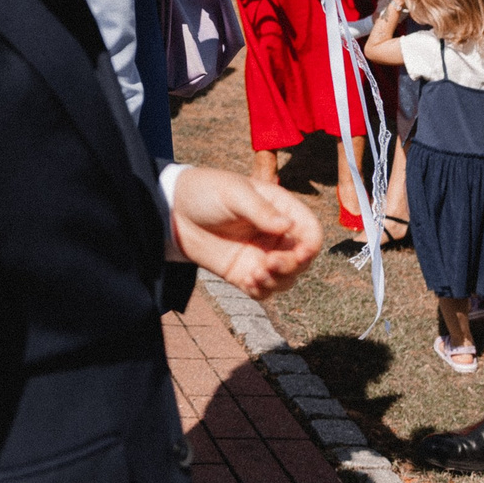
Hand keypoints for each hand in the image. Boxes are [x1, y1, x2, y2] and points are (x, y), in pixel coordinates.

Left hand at [170, 166, 321, 295]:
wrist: (173, 209)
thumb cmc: (206, 191)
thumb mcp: (234, 194)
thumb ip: (261, 210)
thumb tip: (289, 226)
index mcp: (281, 210)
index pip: (310, 232)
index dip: (310, 246)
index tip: (300, 253)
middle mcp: (276, 235)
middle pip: (302, 260)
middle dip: (290, 266)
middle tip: (268, 264)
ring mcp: (261, 255)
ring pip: (286, 279)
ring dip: (277, 281)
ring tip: (254, 275)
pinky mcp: (244, 272)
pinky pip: (264, 290)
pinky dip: (262, 291)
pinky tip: (248, 284)